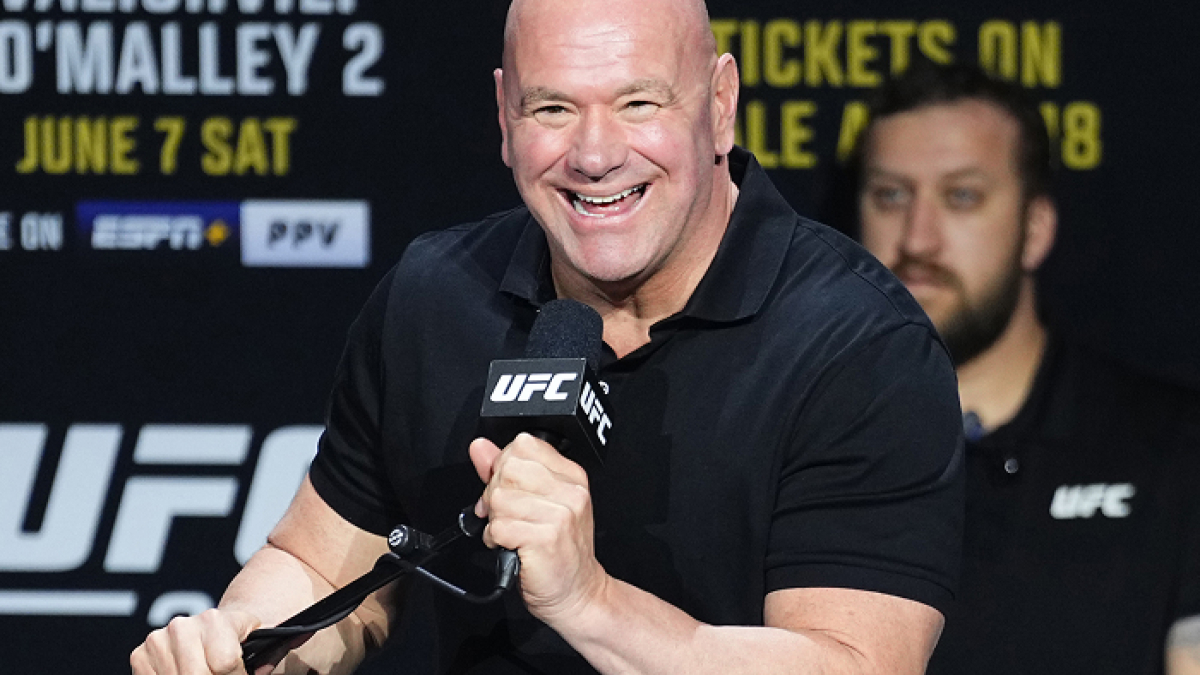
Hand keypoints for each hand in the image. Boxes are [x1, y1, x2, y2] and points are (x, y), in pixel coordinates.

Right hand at [130, 608, 269, 674]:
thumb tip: (270, 663)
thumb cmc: (243, 640)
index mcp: (215, 620)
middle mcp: (182, 626)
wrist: (218, 626)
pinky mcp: (140, 655)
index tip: (242, 674)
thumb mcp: (262, 642)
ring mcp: (158, 640)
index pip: (224, 664)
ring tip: (211, 672)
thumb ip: (270, 654)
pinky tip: (187, 674)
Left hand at [469, 433, 607, 624]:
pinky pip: (499, 526)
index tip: (508, 490)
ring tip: (510, 533)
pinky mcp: (547, 538)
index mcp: (570, 476)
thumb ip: (506, 472)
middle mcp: (570, 491)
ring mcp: (561, 515)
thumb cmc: (558, 552)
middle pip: (508, 469)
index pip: (524, 444)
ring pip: (500, 498)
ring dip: (495, 520)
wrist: (578, 593)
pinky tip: (509, 546)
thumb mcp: (537, 503)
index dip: (504, 467)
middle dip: (495, 494)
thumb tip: (480, 447)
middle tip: (506, 516)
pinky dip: (495, 539)